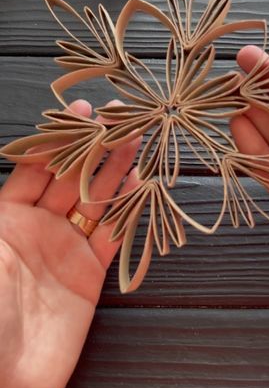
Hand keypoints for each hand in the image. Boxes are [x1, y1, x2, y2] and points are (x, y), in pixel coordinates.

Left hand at [0, 99, 139, 387]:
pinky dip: (126, 210)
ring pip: (94, 200)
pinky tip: (137, 185)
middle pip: (70, 177)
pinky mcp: (88, 275)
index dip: (60, 138)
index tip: (81, 112)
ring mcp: (63, 250)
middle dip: (94, 147)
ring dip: (114, 170)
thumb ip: (1, 209)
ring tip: (134, 140)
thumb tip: (11, 161)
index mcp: (3, 217)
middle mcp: (34, 228)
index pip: (35, 166)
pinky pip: (111, 235)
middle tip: (118, 120)